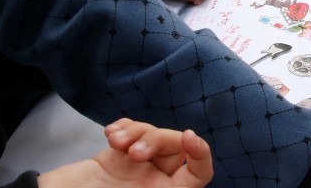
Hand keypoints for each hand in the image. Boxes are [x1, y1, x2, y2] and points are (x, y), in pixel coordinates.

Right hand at [38, 119, 213, 187]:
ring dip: (136, 132)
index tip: (189, 136)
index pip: (199, 175)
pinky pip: (132, 130)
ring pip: (154, 134)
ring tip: (115, 142)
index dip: (201, 154)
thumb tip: (183, 185)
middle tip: (133, 152)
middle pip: (175, 147)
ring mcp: (136, 167)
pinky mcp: (117, 155)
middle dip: (157, 138)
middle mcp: (154, 182)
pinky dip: (123, 128)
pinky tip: (109, 135)